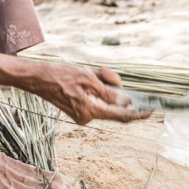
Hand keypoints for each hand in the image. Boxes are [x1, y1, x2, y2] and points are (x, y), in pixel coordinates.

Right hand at [33, 63, 149, 124]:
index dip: (138, 113)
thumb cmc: (60, 75)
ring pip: (105, 100)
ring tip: (92, 72)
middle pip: (113, 105)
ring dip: (104, 86)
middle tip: (104, 72)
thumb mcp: (87, 78)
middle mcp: (88, 117)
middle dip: (114, 88)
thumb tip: (126, 102)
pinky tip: (85, 77)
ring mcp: (82, 114)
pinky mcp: (78, 109)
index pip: (121, 116)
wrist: (37, 78)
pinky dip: (96, 88)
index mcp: (90, 110)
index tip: (151, 109)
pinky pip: (96, 99)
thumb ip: (108, 92)